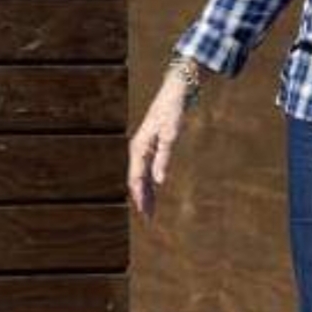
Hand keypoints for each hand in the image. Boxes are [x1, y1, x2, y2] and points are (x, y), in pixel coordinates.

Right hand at [128, 73, 190, 218]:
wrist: (175, 92)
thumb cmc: (172, 111)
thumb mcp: (170, 135)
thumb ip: (164, 158)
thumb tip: (159, 181)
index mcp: (139, 148)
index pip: (136, 179)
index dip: (140, 198)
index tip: (145, 213)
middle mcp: (138, 150)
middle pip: (137, 181)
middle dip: (142, 200)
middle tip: (148, 219)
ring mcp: (144, 148)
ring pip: (142, 177)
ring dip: (146, 193)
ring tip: (151, 210)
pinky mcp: (151, 146)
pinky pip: (147, 169)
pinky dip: (150, 183)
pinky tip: (155, 192)